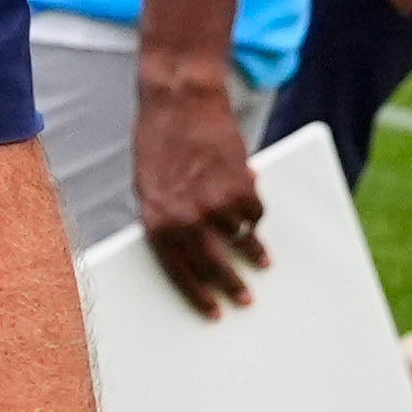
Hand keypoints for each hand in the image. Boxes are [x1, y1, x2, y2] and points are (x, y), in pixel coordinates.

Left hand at [133, 70, 268, 318]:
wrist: (180, 101)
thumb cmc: (158, 141)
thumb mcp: (149, 183)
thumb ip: (167, 216)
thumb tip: (188, 248)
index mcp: (156, 220)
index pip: (177, 271)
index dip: (196, 294)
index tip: (212, 311)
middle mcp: (185, 218)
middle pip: (213, 265)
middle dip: (231, 285)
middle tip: (245, 299)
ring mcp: (215, 204)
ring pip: (239, 241)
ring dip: (252, 252)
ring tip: (262, 263)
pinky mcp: (241, 187)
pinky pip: (255, 214)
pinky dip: (255, 216)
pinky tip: (253, 215)